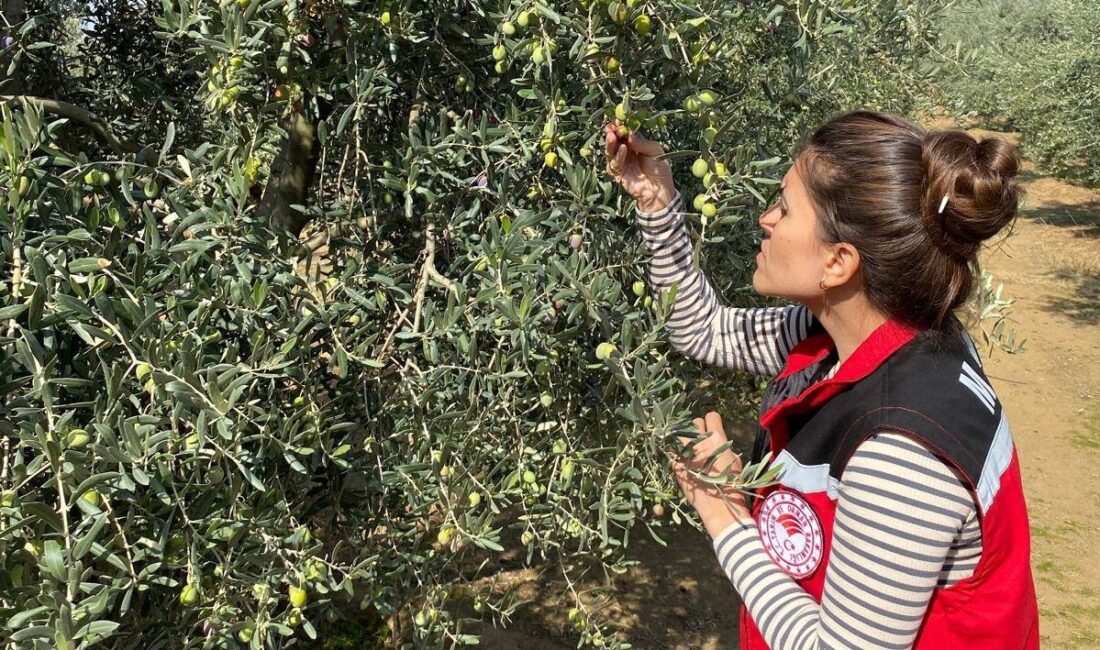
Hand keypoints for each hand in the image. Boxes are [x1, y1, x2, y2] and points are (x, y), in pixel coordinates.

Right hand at [603, 120, 674, 212]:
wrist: (659, 190)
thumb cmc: (660, 168)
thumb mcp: (655, 151)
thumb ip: (642, 142)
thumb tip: (629, 135)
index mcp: (634, 144)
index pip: (625, 133)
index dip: (620, 127)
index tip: (618, 120)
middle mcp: (625, 152)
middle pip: (615, 141)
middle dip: (612, 133)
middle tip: (610, 127)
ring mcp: (620, 163)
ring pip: (610, 152)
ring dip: (611, 143)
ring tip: (612, 136)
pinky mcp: (618, 174)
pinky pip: (614, 164)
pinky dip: (618, 156)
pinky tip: (623, 149)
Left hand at [669, 411, 751, 537]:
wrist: (719, 507)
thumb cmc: (733, 485)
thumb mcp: (735, 461)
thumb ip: (725, 447)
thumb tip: (717, 444)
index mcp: (717, 439)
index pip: (711, 416)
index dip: (713, 421)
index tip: (713, 428)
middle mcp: (699, 442)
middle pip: (694, 423)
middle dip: (698, 429)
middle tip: (702, 440)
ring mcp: (685, 453)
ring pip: (681, 435)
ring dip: (686, 440)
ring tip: (690, 449)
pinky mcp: (676, 465)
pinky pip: (675, 453)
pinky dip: (679, 456)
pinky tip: (684, 462)